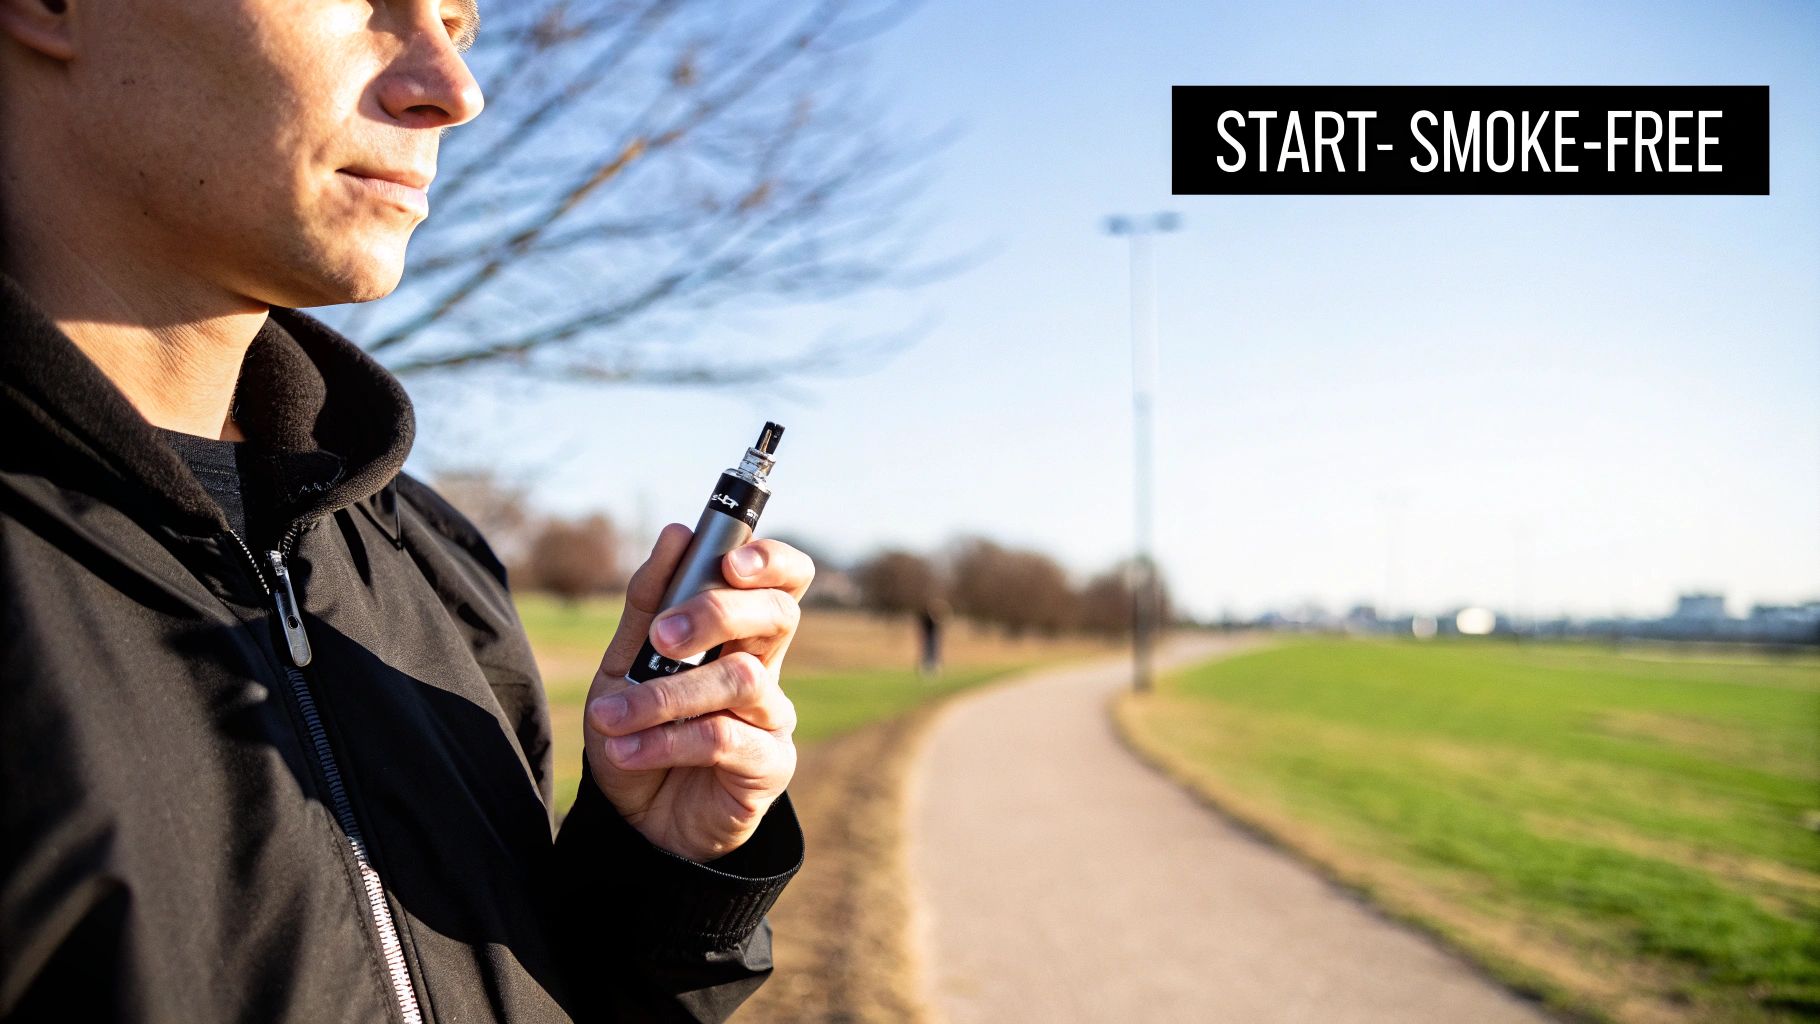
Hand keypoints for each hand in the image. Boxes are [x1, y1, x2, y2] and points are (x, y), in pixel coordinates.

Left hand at [583, 524, 810, 862]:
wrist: (632, 818)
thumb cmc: (637, 731)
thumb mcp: (625, 663)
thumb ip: (648, 603)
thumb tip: (678, 533)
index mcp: (738, 633)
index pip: (783, 579)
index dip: (771, 560)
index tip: (730, 561)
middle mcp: (766, 667)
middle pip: (778, 614)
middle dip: (718, 614)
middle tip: (662, 638)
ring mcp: (772, 717)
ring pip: (742, 679)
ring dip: (667, 694)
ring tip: (612, 718)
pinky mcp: (769, 765)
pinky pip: (726, 738)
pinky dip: (668, 740)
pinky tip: (627, 751)